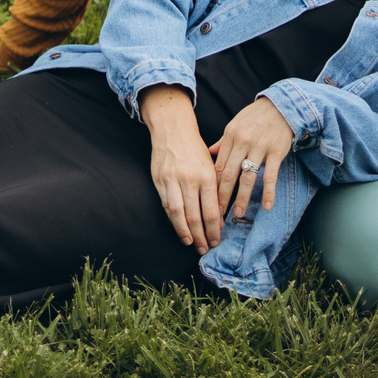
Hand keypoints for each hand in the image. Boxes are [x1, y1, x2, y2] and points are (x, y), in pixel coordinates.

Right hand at [141, 86, 222, 252]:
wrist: (173, 128)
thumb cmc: (195, 149)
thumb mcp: (211, 166)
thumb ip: (215, 191)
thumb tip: (218, 220)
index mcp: (207, 176)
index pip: (211, 211)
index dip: (214, 230)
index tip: (216, 240)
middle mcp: (189, 179)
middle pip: (195, 216)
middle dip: (200, 236)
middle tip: (204, 248)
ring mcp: (172, 180)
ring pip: (178, 214)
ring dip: (185, 232)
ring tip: (190, 243)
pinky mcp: (159, 179)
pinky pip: (166, 204)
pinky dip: (172, 219)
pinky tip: (178, 227)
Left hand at [210, 98, 295, 221]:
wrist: (281, 106)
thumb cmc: (255, 117)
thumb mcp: (235, 125)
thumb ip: (223, 142)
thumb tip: (209, 153)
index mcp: (230, 136)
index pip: (219, 166)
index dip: (213, 185)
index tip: (208, 200)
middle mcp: (242, 142)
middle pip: (229, 174)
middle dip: (222, 196)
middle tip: (217, 214)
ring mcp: (259, 148)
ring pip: (248, 178)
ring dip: (242, 198)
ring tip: (238, 213)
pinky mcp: (275, 152)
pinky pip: (270, 176)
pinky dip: (268, 193)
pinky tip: (266, 206)